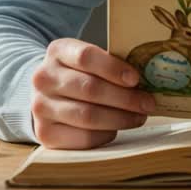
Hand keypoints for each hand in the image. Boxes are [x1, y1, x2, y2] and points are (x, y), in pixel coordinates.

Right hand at [30, 38, 155, 148]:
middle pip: (90, 88)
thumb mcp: (89, 61)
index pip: (86, 56)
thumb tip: (149, 78)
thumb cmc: (79, 75)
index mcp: (58, 51)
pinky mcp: (45, 133)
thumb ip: (110, 65)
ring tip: (138, 117)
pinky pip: (83, 137)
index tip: (136, 79)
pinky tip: (116, 129)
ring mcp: (41, 107)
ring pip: (88, 115)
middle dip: (125, 98)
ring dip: (120, 118)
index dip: (113, 68)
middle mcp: (44, 78)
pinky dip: (105, 134)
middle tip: (147, 103)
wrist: (47, 96)